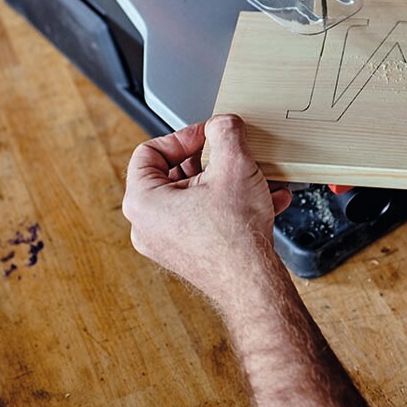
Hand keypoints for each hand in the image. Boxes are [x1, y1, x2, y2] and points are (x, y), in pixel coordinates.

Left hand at [121, 113, 292, 300]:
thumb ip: (226, 131)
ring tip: (254, 177)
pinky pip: (205, 217)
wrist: (253, 283)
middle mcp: (146, 225)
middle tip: (233, 155)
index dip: (183, 136)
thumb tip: (223, 123)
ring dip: (227, 181)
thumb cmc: (236, 236)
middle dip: (210, 160)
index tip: (209, 136)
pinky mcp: (187, 254)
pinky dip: (231, 205)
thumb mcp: (234, 164)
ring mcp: (166, 243)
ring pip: (194, 196)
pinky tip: (264, 199)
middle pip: (173, 173)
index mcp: (142, 202)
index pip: (149, 151)